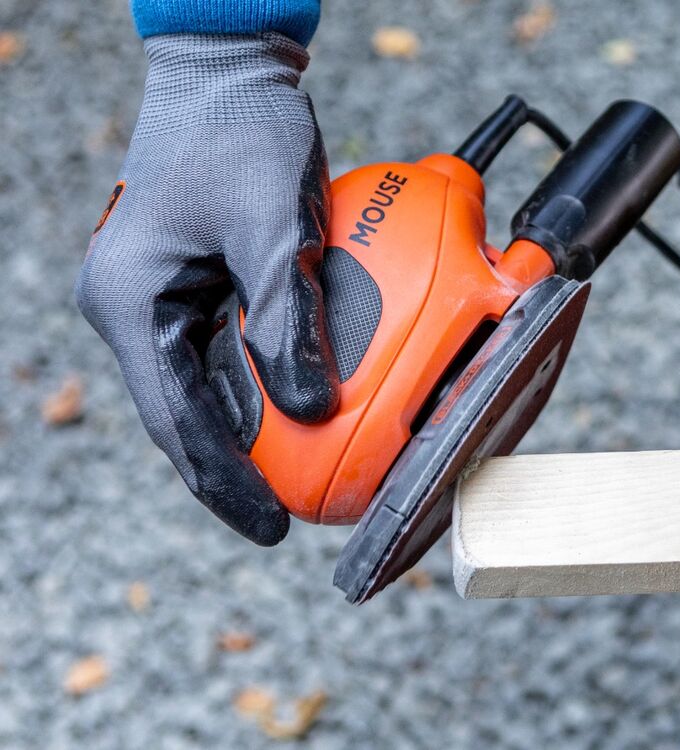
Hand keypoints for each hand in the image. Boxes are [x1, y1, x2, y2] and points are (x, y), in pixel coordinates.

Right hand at [76, 33, 336, 544]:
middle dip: (237, 467)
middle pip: (190, 412)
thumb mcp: (270, 228)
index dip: (222, 481)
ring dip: (256, 428)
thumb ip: (286, 321)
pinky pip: (232, 349)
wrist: (231, 71)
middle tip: (290, 513)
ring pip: (212, 385)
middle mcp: (141, 308)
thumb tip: (312, 408)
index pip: (177, 420)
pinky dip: (268, 380)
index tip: (268, 525)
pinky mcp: (202, 282)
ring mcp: (168, 297)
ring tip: (302, 477)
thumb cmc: (239, 132)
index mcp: (133, 303)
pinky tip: (307, 407)